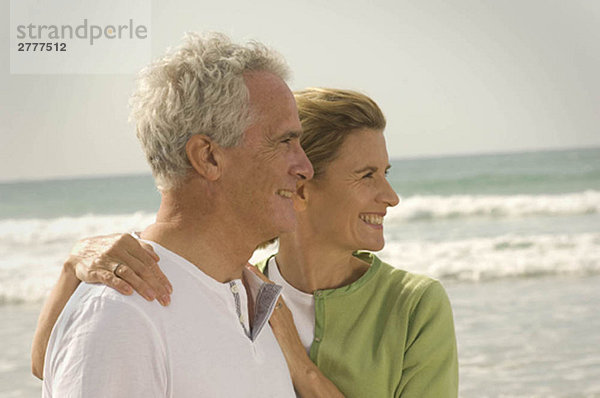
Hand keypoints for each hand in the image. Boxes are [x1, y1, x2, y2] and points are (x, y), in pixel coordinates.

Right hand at [68, 233, 172, 305]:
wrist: (79, 252)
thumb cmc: (109, 250)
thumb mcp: (124, 244)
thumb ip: (141, 248)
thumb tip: (158, 258)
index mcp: (128, 241)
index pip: (149, 261)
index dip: (160, 276)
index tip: (169, 289)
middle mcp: (118, 248)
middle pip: (141, 268)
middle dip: (155, 285)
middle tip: (165, 299)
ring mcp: (106, 259)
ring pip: (128, 273)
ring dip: (141, 286)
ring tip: (152, 298)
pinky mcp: (94, 270)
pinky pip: (109, 278)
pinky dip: (120, 285)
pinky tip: (129, 293)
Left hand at [244, 264, 343, 396]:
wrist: (299, 364)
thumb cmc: (287, 351)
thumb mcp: (276, 333)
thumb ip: (267, 322)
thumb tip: (254, 316)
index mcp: (282, 312)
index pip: (271, 291)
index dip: (260, 279)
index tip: (250, 269)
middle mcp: (284, 311)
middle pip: (271, 288)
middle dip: (259, 276)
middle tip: (247, 264)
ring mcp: (282, 316)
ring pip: (271, 293)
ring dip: (260, 281)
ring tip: (249, 270)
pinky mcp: (280, 324)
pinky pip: (271, 306)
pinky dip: (265, 296)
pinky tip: (257, 289)